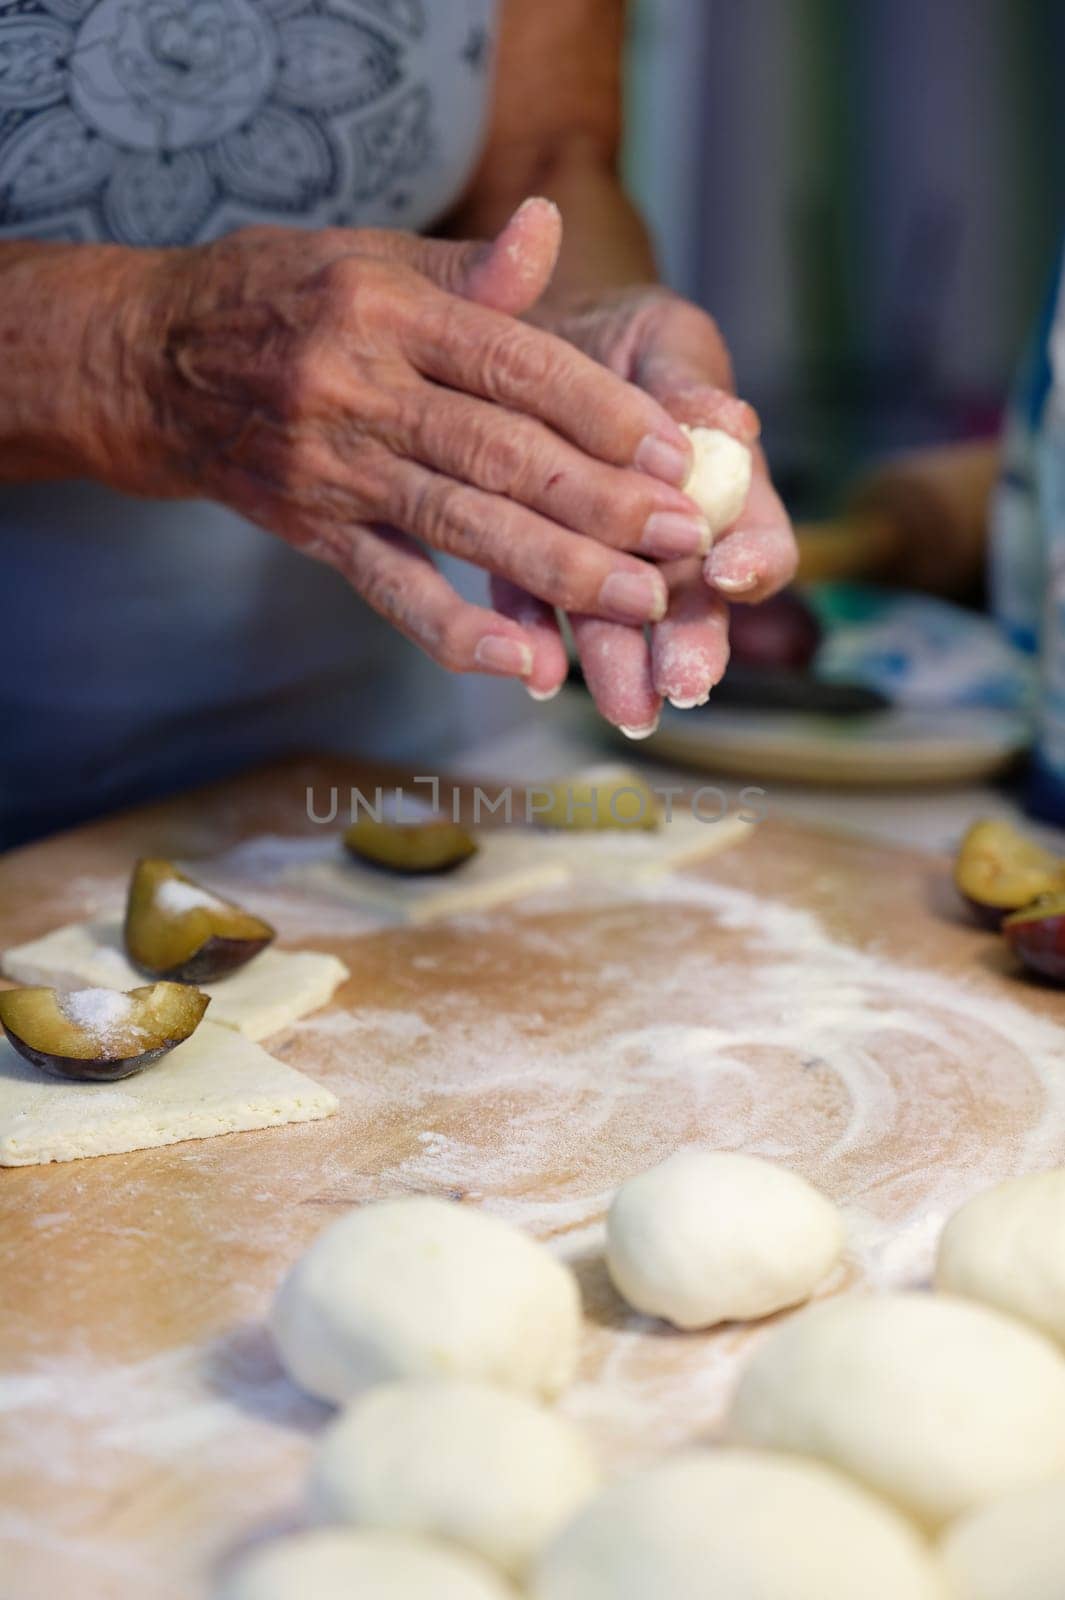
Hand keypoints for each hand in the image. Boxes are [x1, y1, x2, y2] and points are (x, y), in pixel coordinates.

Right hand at [104, 203, 709, 680]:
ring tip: (642, 602)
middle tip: (685, 538)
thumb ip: (469, 271)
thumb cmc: (282, 298)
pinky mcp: (317, 532)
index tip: (677, 452)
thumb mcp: (369, 259)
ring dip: (559, 570)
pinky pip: (393, 590)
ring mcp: (336, 470)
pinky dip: (458, 632)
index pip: (514, 364)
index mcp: (388, 312)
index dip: (602, 413)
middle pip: (500, 455)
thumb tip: (552, 228)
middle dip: (603, 501)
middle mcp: (360, 392)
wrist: (155, 363)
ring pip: (462, 527)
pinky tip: (527, 664)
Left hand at [495, 285, 796, 723]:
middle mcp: (666, 533)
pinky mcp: (529, 561)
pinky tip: (536, 676)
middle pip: (693, 598)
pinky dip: (533, 638)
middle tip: (687, 683)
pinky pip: (532, 605)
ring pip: (617, 617)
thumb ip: (689, 384)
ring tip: (628, 710)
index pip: (756, 530)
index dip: (754, 558)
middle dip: (693, 640)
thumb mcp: (661, 338)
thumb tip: (735, 424)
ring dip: (623, 665)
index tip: (730, 574)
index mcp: (719, 478)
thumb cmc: (617, 335)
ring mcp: (600, 556)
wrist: (532, 328)